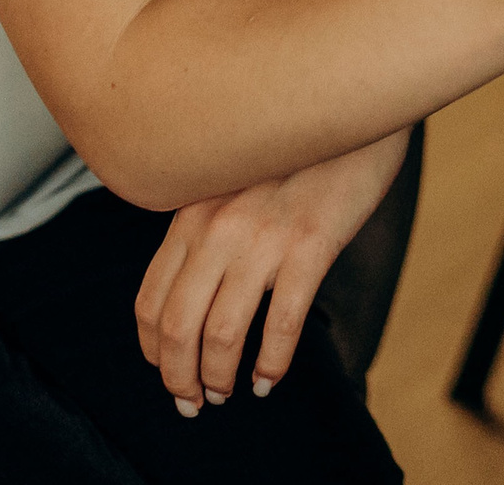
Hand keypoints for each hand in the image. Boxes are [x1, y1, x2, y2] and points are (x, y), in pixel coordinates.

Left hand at [135, 127, 409, 414]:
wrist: (353, 101)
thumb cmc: (297, 144)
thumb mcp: (235, 176)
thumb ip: (209, 221)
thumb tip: (198, 282)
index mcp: (192, 211)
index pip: (150, 298)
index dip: (152, 348)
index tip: (164, 369)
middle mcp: (217, 227)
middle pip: (177, 326)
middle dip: (179, 377)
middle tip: (192, 401)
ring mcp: (264, 237)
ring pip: (223, 333)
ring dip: (220, 377)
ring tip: (228, 392)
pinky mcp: (312, 245)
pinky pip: (283, 322)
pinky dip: (272, 363)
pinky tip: (271, 378)